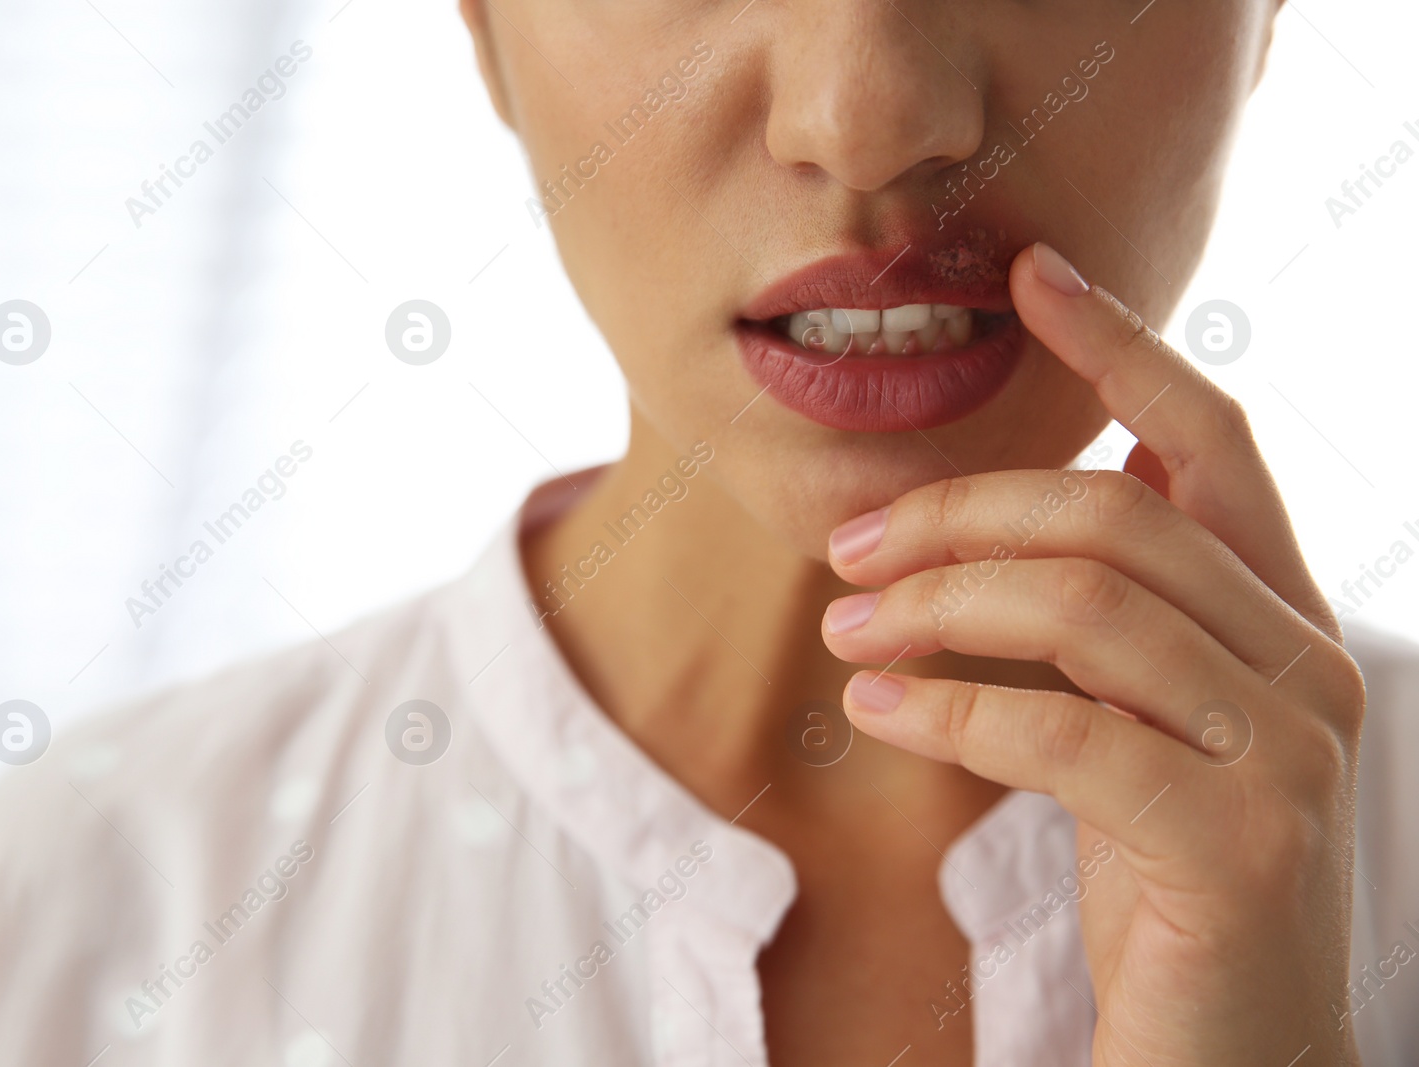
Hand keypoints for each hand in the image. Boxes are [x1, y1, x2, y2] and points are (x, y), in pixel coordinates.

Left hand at [820, 243, 1366, 1065]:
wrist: (1227, 1054)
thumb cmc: (1163, 882)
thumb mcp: (1139, 726)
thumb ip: (1116, 619)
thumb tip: (1040, 503)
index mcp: (1279, 621)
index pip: (1213, 439)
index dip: (1124, 345)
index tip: (1032, 275)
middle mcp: (1308, 668)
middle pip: (1115, 514)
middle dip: (958, 513)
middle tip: (846, 548)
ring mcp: (1290, 757)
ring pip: (1085, 604)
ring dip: (936, 602)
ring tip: (843, 626)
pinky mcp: (1240, 847)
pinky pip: (1062, 730)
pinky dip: (947, 705)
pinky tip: (873, 705)